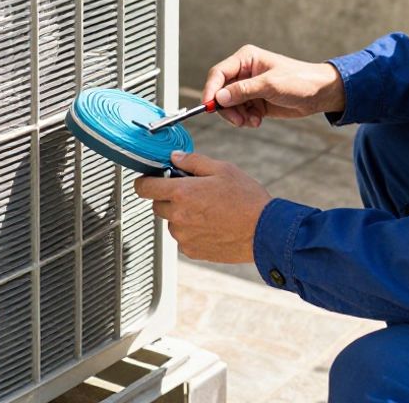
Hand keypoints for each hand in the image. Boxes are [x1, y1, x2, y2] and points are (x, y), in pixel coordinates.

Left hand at [134, 151, 270, 263]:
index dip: (145, 181)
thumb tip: (175, 157)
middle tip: (193, 193)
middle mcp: (178, 217)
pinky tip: (213, 224)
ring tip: (209, 210)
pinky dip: (192, 231)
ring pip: (172, 222)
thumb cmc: (246, 199)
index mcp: (182, 193)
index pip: (144, 188)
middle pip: (157, 205)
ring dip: (182, 215)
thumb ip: (193, 161)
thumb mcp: (222, 169)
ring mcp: (184, 237)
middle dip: (169, 197)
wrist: (264, 232)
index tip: (151, 180)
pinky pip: (184, 238)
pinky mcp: (193, 251)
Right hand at [201, 44, 345, 128]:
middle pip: (221, 92)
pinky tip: (257, 121)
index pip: (218, 73)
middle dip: (226, 108)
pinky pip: (240, 112)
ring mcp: (249, 88)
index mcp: (245, 59)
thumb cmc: (299, 81)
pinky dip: (245, 119)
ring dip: (237, 116)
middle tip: (237, 121)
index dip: (211, 90)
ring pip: (229, 105)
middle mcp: (244, 72)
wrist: (320, 94)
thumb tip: (220, 97)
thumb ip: (244, 90)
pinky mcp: (255, 101)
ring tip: (252, 121)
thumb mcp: (271, 85)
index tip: (208, 106)